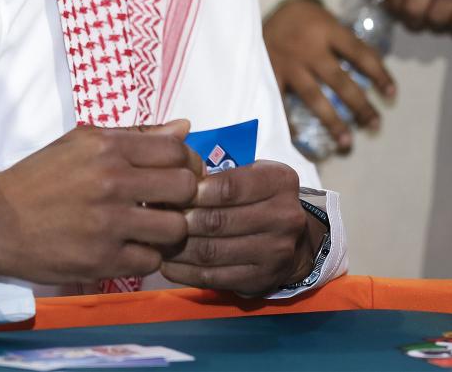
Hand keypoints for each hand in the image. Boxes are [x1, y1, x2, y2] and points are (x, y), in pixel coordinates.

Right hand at [0, 120, 202, 284]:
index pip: (175, 149)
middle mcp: (111, 181)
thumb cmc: (41, 178)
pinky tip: (131, 246)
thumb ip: (136, 135)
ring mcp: (109, 223)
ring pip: (176, 228)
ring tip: (152, 226)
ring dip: (169, 229)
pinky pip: (152, 261)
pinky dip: (147, 255)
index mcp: (106, 147)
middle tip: (171, 201)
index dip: (187, 161)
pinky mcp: (103, 259)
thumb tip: (185, 127)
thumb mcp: (82, 143)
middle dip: (184, 195)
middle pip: (185, 187)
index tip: (182, 171)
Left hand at [160, 161, 320, 295]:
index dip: (194, 191)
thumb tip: (169, 172)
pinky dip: (184, 271)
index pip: (229, 187)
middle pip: (218, 221)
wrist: (297, 239)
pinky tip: (166, 262)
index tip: (170, 191)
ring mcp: (275, 253)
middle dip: (180, 219)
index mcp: (279, 182)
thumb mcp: (251, 172)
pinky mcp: (261, 280)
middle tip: (153, 216)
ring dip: (177, 247)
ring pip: (212, 252)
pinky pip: (213, 278)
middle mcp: (284, 217)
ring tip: (155, 239)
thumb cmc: (260, 196)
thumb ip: (218, 170)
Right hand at [263, 0, 394, 151]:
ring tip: (347, 142)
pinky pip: (280, 99)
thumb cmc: (301, 17)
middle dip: (359, 105)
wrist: (257, 9)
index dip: (379, 75)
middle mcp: (310, 48)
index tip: (391, 95)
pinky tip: (298, 135)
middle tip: (374, 124)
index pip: (361, 54)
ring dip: (332, 121)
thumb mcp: (326, 18)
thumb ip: (344, 40)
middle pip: (340, 80)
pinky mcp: (271, 71)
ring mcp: (289, 62)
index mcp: (328, 30)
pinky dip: (288, 118)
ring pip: (314, 96)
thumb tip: (372, 66)